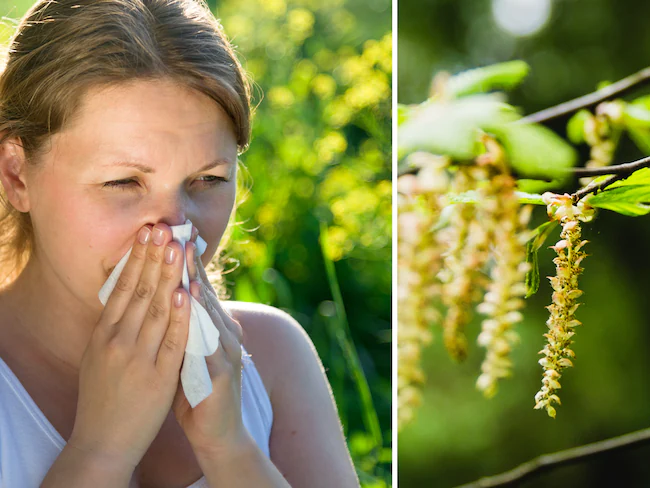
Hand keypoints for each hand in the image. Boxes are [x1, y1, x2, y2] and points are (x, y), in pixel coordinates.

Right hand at [69, 224, 191, 469]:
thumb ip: (113, 327)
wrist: (103, 441)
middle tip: (163, 228)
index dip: (136, 259)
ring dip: (167, 276)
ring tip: (175, 247)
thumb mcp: (99, 356)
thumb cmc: (104, 396)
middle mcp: (117, 341)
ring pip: (155, 309)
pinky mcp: (157, 376)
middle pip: (138, 291)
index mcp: (104, 335)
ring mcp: (137, 358)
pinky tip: (184, 293)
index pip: (122, 288)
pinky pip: (171, 340)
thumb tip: (124, 295)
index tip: (147, 234)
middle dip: (153, 258)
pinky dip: (178, 315)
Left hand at [171, 239, 248, 455]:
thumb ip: (180, 326)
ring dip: (195, 281)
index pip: (196, 288)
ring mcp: (227, 350)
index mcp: (213, 327)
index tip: (168, 236)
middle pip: (204, 292)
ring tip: (182, 256)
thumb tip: (163, 297)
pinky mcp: (225, 371)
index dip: (183, 262)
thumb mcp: (186, 352)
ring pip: (208, 311)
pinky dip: (198, 320)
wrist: (217, 433)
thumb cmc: (197, 391)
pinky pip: (209, 341)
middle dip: (188, 262)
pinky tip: (190, 302)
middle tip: (175, 233)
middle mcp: (225, 333)